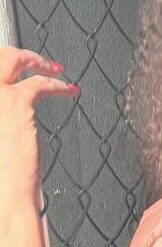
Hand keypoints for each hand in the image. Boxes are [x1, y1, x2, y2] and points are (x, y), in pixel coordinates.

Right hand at [0, 47, 78, 207]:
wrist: (3, 192)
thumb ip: (3, 113)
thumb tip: (9, 112)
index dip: (3, 66)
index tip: (18, 70)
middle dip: (19, 54)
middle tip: (37, 61)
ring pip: (12, 57)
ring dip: (37, 59)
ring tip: (56, 68)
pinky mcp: (16, 102)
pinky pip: (40, 83)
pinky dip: (58, 84)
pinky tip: (70, 90)